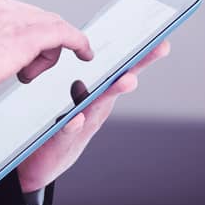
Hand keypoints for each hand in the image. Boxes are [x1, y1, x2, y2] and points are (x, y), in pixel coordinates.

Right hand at [0, 0, 93, 105]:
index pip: (11, 15)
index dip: (18, 34)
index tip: (20, 51)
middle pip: (31, 18)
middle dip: (33, 45)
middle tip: (24, 70)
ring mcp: (12, 15)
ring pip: (46, 26)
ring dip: (45, 52)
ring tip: (28, 74)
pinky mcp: (27, 34)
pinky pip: (64, 33)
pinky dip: (77, 42)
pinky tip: (85, 53)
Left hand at [16, 40, 171, 194]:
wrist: (43, 163)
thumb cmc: (63, 127)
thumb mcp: (78, 101)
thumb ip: (87, 79)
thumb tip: (91, 47)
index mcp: (99, 95)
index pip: (122, 71)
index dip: (141, 56)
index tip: (161, 40)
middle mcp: (96, 109)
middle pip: (118, 85)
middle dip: (136, 67)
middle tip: (156, 50)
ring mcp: (83, 126)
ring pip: (98, 106)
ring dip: (113, 93)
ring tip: (126, 80)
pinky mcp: (63, 141)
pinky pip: (68, 131)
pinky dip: (73, 124)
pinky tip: (76, 118)